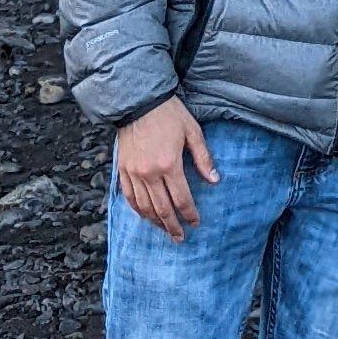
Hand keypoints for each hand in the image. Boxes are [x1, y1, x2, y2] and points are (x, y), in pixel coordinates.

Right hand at [114, 96, 216, 239]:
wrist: (138, 101)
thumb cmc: (168, 114)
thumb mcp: (192, 131)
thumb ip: (203, 158)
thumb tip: (215, 180)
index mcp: (169, 164)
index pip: (182, 199)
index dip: (190, 214)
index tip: (195, 223)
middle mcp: (149, 173)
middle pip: (162, 209)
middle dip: (173, 226)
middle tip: (180, 237)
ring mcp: (134, 173)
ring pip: (144, 207)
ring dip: (155, 222)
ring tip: (165, 230)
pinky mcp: (123, 169)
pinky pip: (129, 197)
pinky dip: (137, 210)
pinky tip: (145, 216)